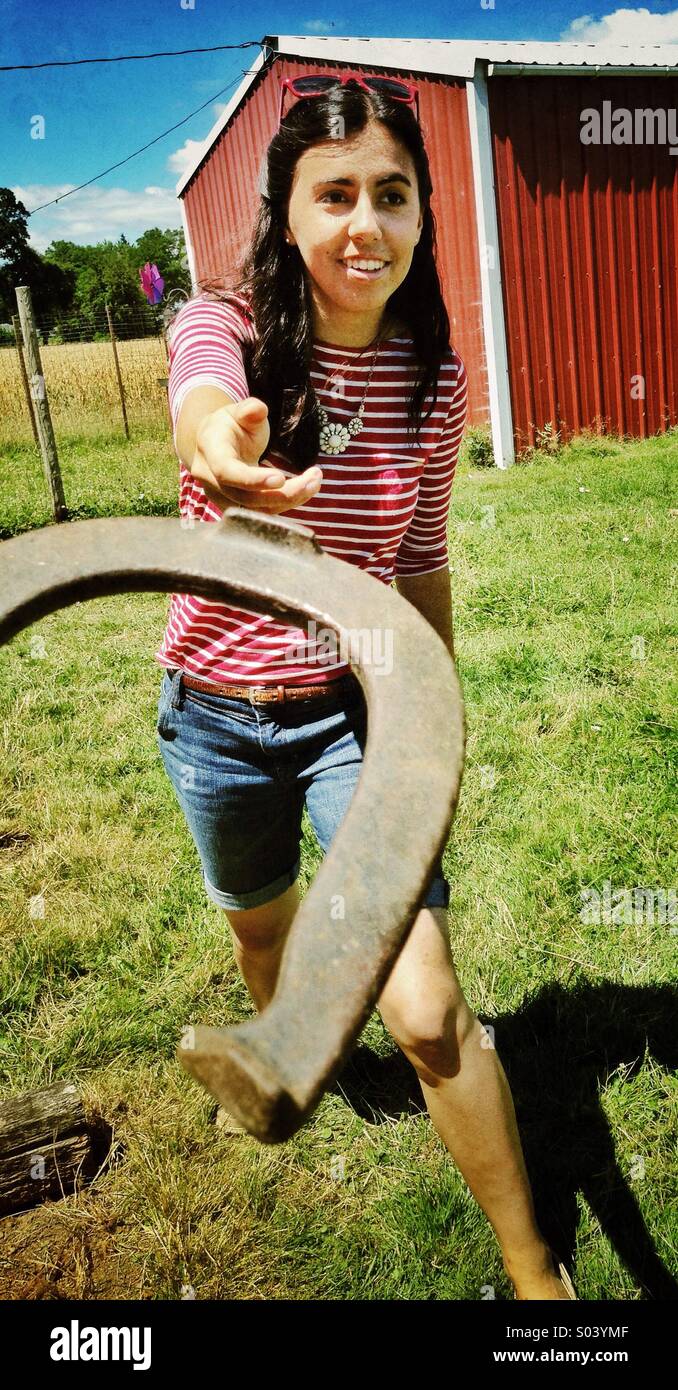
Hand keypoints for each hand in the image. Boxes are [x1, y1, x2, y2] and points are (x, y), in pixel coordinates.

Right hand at [189, 397, 321, 512]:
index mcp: (211, 451)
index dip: (252, 479)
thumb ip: (249, 409)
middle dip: (283, 493)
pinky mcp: (236, 506)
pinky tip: (306, 489)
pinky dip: (286, 503)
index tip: (281, 478)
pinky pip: (262, 511)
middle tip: (314, 479)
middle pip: (246, 497)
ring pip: (256, 509)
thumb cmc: (231, 425)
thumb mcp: (239, 411)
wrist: (215, 442)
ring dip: (290, 500)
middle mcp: (211, 479)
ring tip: (315, 482)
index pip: (227, 471)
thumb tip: (257, 409)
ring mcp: (222, 497)